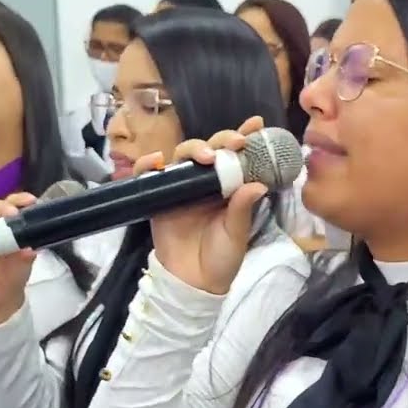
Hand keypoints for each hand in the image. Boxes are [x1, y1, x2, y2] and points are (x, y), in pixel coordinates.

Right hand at [141, 116, 269, 294]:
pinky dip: (149, 164)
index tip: (256, 124)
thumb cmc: (221, 258)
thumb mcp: (236, 234)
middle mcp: (205, 182)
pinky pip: (149, 175)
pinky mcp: (158, 197)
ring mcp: (180, 188)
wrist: (193, 283)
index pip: (236, 157)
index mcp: (228, 188)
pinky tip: (156, 161)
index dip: (244, 137)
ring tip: (205, 156)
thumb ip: (242, 209)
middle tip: (235, 143)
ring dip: (193, 149)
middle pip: (209, 149)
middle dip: (222, 140)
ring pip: (182, 156)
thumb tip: (258, 185)